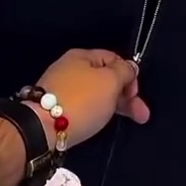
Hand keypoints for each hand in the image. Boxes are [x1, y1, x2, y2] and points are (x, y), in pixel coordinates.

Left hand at [32, 49, 149, 148]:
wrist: (43, 129)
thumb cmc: (82, 100)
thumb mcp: (110, 81)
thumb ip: (124, 71)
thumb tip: (130, 67)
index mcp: (81, 56)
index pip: (113, 58)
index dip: (129, 74)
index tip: (136, 94)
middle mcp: (70, 69)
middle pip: (105, 78)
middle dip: (127, 96)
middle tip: (142, 116)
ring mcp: (61, 89)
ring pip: (96, 95)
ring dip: (115, 106)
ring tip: (131, 122)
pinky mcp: (56, 109)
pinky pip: (84, 107)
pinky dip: (98, 114)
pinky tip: (104, 122)